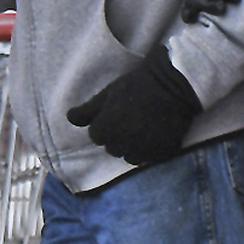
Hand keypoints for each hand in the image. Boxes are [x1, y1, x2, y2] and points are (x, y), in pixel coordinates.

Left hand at [67, 44, 201, 165]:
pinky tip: (154, 133)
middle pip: (112, 148)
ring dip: (132, 146)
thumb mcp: (108, 93)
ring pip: (129, 156)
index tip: (115, 113)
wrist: (174, 85)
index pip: (96, 136)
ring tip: (143, 127)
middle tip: (130, 118)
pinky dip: (148, 149)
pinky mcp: (161, 154)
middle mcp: (122, 144)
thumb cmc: (137, 86)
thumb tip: (70, 118)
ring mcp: (142, 151)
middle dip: (118, 136)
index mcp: (106, 129)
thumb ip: (87, 110)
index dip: (104, 124)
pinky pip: (148, 158)